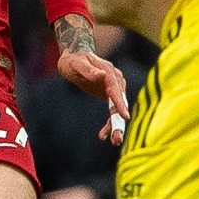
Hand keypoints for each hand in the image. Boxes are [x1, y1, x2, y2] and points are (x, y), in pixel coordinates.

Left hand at [53, 15, 129, 144]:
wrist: (75, 56)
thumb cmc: (74, 60)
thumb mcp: (77, 64)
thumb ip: (88, 70)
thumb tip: (101, 76)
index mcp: (109, 73)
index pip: (115, 89)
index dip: (120, 103)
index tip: (125, 116)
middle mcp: (116, 80)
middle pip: (120, 102)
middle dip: (119, 121)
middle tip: (117, 138)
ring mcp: (115, 88)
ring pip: (118, 109)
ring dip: (116, 125)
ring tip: (114, 141)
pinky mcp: (110, 95)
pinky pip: (113, 110)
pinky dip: (109, 123)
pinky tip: (102, 135)